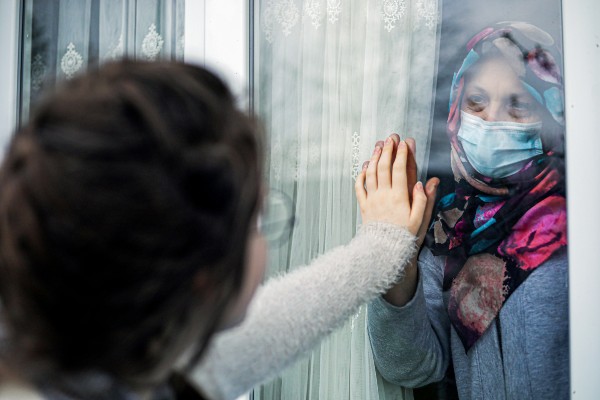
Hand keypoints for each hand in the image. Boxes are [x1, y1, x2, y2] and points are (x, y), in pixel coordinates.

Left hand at [358, 135, 438, 305]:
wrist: (383, 251)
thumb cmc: (404, 236)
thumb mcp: (420, 220)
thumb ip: (424, 200)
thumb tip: (427, 183)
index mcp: (399, 197)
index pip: (400, 170)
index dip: (402, 155)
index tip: (405, 142)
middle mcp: (384, 195)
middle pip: (384, 167)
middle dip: (388, 150)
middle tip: (391, 137)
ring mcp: (372, 200)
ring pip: (371, 174)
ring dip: (375, 158)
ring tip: (379, 145)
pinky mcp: (364, 206)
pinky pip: (360, 187)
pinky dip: (361, 175)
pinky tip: (365, 166)